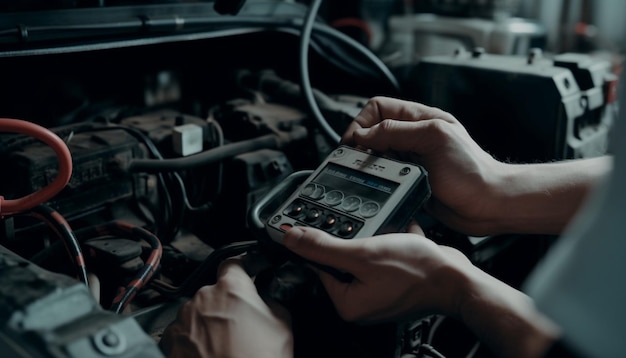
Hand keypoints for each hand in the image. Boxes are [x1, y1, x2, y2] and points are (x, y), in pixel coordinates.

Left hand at [159, 255, 292, 357]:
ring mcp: (183, 319)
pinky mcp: (169, 341)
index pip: (234, 263)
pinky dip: (194, 341)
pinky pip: (183, 333)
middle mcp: (203, 297)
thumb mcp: (282, 325)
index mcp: (231, 288)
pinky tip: (210, 354)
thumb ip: (272, 301)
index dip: (243, 267)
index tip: (247, 272)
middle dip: (227, 304)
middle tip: (242, 326)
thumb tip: (266, 297)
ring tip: (226, 346)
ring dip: (210, 323)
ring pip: (199, 313)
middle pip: (216, 292)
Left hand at [282, 226, 560, 357]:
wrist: (456, 277)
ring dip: (369, 238)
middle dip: (350, 239)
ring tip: (384, 235)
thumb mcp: (362, 254)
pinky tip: (395, 236)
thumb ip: (323, 247)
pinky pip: (378, 257)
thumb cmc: (415, 272)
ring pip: (361, 255)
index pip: (319, 266)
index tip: (322, 222)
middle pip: (339, 261)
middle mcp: (360, 302)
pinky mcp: (392, 282)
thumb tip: (290, 238)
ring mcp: (377, 292)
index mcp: (346, 304)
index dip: (321, 242)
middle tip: (365, 230)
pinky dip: (384, 243)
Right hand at [341, 96, 505, 234]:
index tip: (355, 143)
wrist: (488, 205)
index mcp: (420, 119)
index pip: (378, 108)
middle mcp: (413, 137)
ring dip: (371, 165)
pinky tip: (386, 187)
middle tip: (360, 162)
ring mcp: (411, 159)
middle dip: (362, 146)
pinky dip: (380, 181)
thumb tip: (363, 134)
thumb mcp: (432, 139)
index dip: (361, 123)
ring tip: (376, 175)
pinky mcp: (411, 181)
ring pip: (376, 156)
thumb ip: (396, 131)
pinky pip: (385, 177)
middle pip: (373, 132)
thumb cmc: (472, 172)